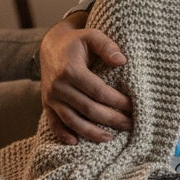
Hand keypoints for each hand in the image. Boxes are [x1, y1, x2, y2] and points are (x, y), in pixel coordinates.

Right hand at [39, 18, 133, 143]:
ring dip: (91, 132)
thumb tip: (122, 61)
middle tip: (130, 125)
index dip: (117, 101)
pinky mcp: (47, 104)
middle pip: (88, 109)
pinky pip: (54, 122)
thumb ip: (107, 46)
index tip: (133, 106)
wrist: (50, 45)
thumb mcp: (91, 36)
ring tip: (109, 138)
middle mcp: (58, 86)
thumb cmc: (77, 41)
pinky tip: (76, 143)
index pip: (98, 91)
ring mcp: (51, 97)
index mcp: (70, 70)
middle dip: (111, 119)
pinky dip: (63, 134)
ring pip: (72, 120)